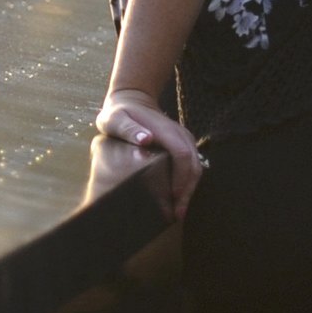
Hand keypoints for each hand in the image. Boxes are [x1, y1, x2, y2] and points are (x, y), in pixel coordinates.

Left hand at [92, 92, 204, 220]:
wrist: (132, 99)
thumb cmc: (119, 113)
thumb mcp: (115, 119)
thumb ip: (128, 128)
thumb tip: (146, 139)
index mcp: (164, 130)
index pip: (181, 155)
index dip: (180, 177)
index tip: (172, 197)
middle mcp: (179, 134)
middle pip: (193, 164)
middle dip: (188, 190)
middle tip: (177, 213)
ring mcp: (183, 137)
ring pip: (196, 165)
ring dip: (190, 189)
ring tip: (179, 210)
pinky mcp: (183, 143)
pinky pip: (192, 164)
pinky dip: (188, 181)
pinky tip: (179, 196)